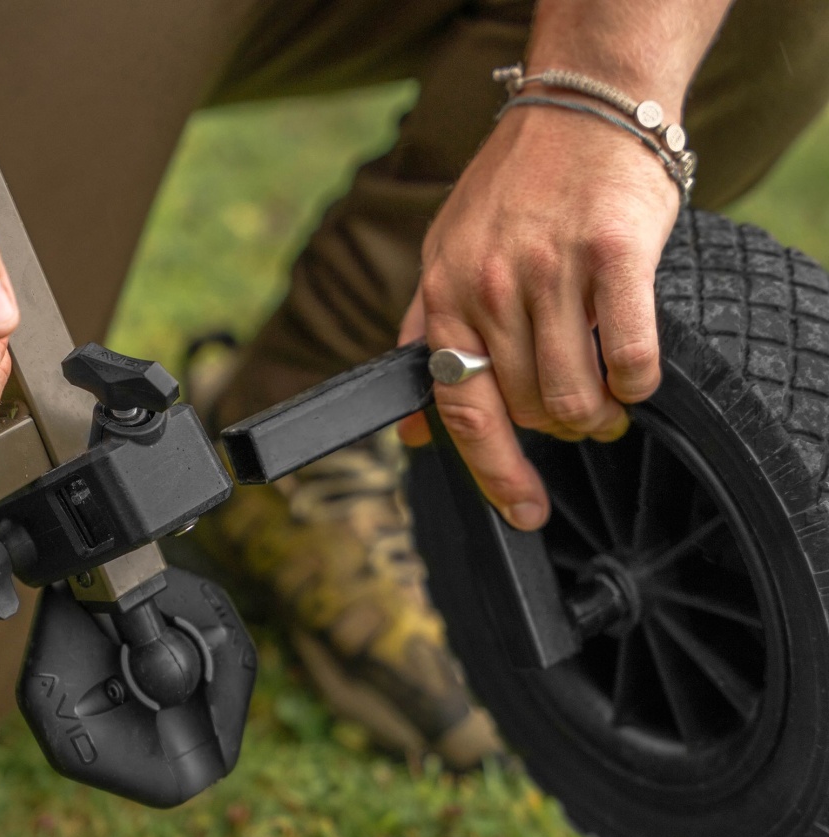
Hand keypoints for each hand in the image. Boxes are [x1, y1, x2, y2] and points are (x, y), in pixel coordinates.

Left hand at [398, 103, 679, 529]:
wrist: (577, 108)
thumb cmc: (511, 191)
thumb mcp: (442, 257)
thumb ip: (423, 341)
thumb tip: (412, 433)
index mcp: (446, 296)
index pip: (463, 411)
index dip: (495, 473)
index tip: (524, 513)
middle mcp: (492, 288)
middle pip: (531, 410)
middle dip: (560, 430)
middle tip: (580, 416)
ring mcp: (551, 271)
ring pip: (577, 395)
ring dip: (600, 416)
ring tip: (609, 402)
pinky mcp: (612, 255)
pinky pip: (632, 357)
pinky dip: (638, 383)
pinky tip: (636, 376)